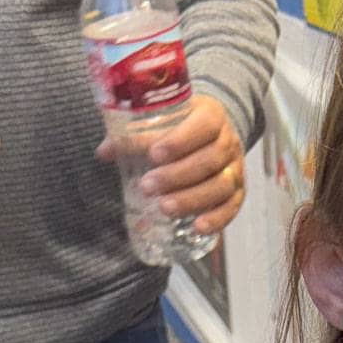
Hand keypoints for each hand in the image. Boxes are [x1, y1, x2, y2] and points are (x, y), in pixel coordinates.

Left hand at [98, 93, 244, 236]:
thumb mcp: (164, 119)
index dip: (179, 141)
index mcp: (211, 115)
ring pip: (219, 186)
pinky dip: (216, 219)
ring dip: (191, 199)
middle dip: (177, 175)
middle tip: (147, 186)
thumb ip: (135, 134)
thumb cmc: (183, 126)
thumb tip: (104, 152)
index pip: (201, 126)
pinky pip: (232, 207)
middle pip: (209, 160)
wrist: (215, 133)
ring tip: (164, 207)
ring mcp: (235, 168)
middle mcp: (228, 141)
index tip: (152, 155)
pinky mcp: (238, 191)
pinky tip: (197, 227)